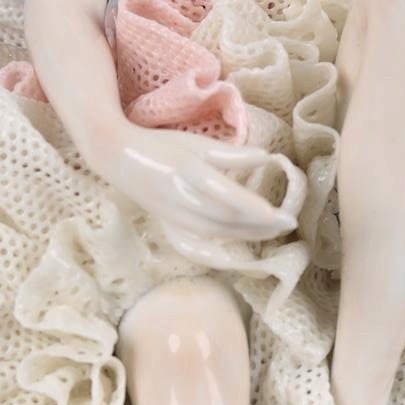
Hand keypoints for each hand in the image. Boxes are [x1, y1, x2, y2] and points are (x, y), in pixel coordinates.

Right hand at [82, 122, 298, 265]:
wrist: (116, 156)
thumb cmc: (160, 146)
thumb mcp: (194, 143)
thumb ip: (230, 154)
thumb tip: (265, 158)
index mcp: (187, 171)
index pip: (224, 195)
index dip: (251, 207)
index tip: (277, 213)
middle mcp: (179, 197)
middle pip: (223, 218)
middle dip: (257, 225)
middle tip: (288, 223)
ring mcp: (171, 215)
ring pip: (212, 233)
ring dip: (245, 236)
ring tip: (272, 232)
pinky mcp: (167, 226)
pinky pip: (192, 247)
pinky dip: (213, 256)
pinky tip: (233, 260)